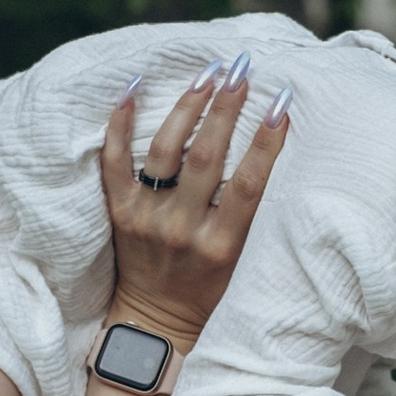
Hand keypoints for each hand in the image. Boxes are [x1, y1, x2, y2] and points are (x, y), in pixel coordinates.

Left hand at [98, 60, 289, 348]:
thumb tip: (266, 154)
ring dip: (187, 107)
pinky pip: (113, 163)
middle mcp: (182, 230)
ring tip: (206, 75)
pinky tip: (133, 89)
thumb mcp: (240, 263)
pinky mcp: (119, 214)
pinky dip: (119, 125)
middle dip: (227, 108)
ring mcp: (146, 219)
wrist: (155, 324)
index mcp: (220, 245)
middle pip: (207, 157)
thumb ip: (248, 217)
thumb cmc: (209, 292)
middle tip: (242, 71)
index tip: (282, 104)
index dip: (267, 141)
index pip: (249, 183)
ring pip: (165, 151)